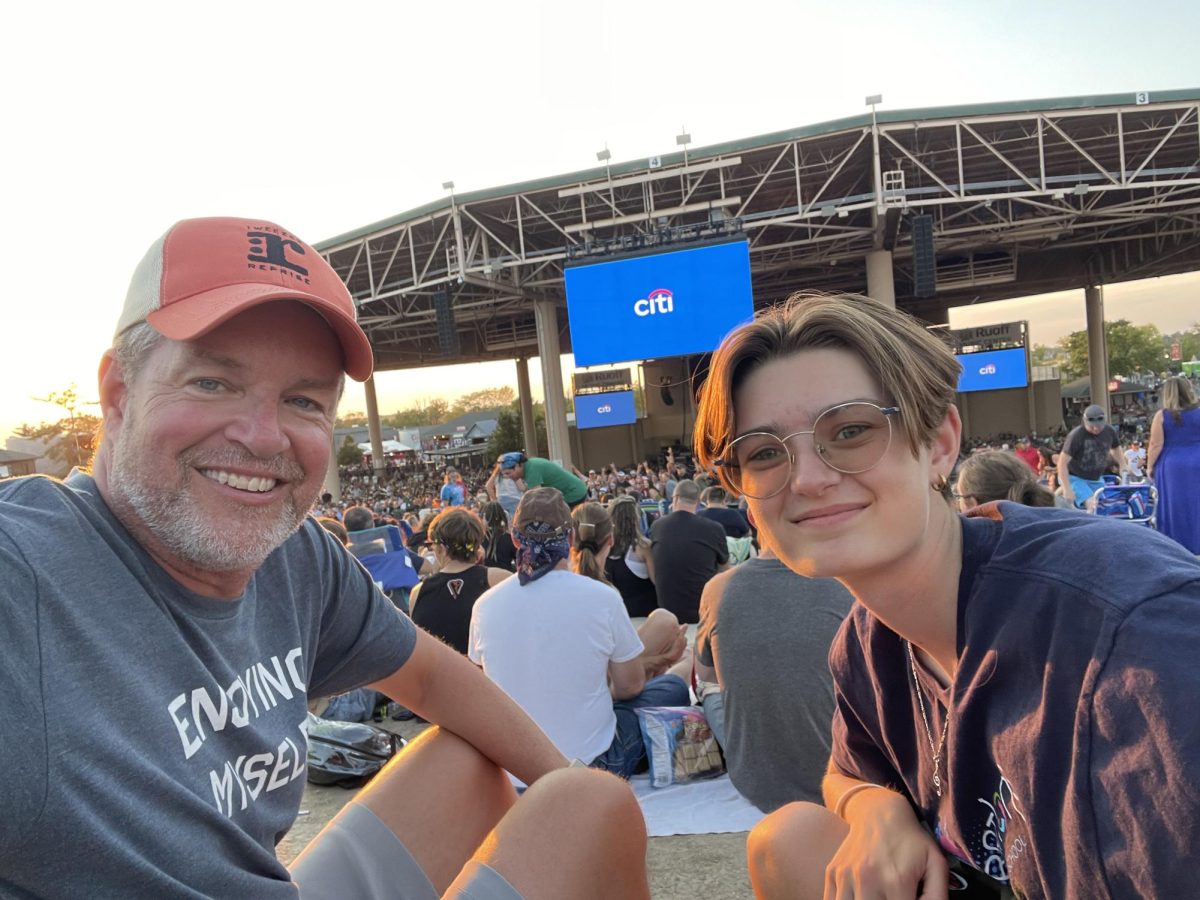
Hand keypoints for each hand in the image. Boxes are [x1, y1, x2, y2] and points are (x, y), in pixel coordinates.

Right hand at [825, 790, 947, 899]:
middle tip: (890, 897)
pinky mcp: (832, 873)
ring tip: (875, 896)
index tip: (904, 899)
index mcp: (896, 881)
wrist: (878, 811)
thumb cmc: (911, 841)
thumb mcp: (935, 863)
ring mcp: (846, 876)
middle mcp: (868, 880)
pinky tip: (858, 896)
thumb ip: (937, 896)